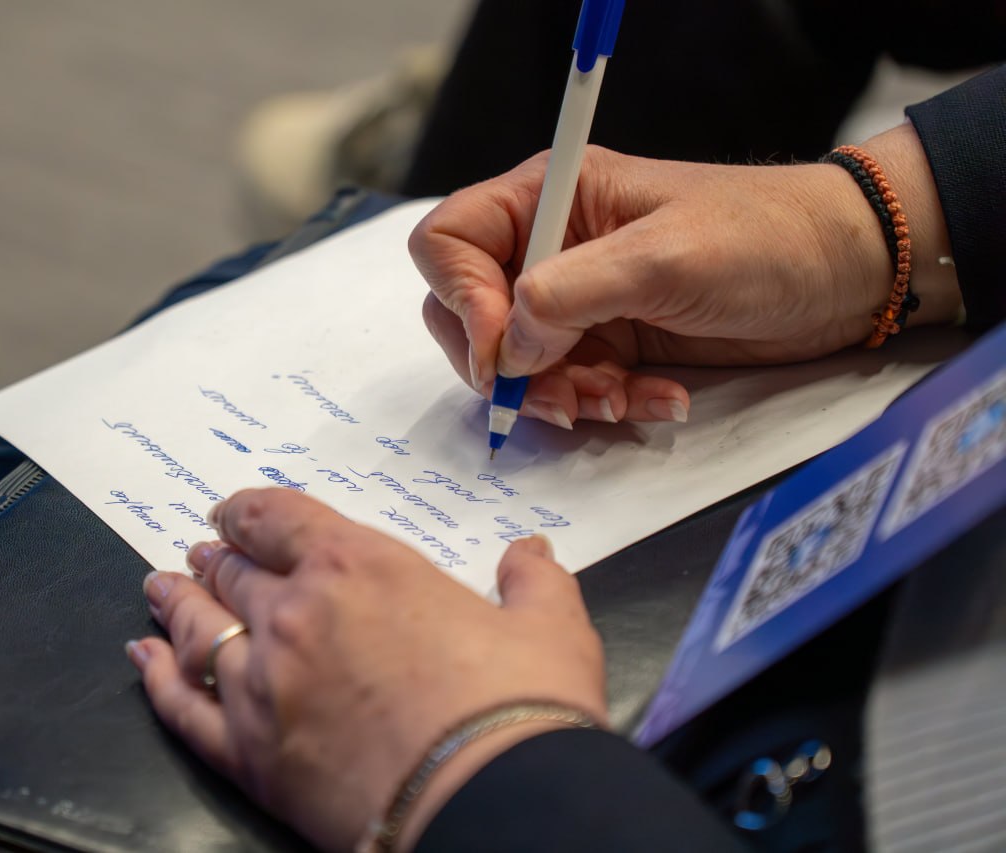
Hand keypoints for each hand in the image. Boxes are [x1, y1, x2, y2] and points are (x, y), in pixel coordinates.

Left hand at [126, 488, 605, 851]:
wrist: (491, 804)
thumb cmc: (522, 707)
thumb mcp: (551, 629)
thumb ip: (534, 580)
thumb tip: (534, 550)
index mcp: (360, 567)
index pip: (279, 518)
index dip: (247, 510)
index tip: (231, 513)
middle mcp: (295, 614)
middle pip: (235, 572)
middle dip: (216, 557)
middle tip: (202, 552)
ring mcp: (261, 684)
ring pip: (198, 629)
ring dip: (176, 601)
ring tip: (159, 586)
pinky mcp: (246, 753)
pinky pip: (182, 706)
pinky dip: (156, 678)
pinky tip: (142, 659)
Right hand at [410, 125, 958, 427]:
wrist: (843, 274)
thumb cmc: (764, 236)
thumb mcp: (662, 259)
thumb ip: (567, 294)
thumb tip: (505, 345)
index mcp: (547, 198)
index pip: (449, 242)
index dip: (459, 299)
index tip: (500, 350)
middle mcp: (548, 246)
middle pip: (467, 312)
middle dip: (507, 365)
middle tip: (556, 396)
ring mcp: (577, 297)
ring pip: (516, 363)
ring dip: (560, 395)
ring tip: (619, 402)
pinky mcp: (606, 340)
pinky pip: (569, 385)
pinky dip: (602, 404)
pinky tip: (655, 401)